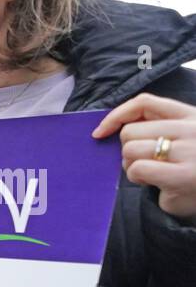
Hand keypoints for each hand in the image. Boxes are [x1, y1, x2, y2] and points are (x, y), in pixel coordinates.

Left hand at [93, 93, 195, 219]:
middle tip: (145, 164)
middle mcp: (192, 128)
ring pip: (130, 149)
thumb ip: (155, 128)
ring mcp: (190, 151)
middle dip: (128, 151)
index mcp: (190, 116)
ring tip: (151, 174)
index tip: (99, 133)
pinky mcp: (184, 176)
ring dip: (131, 166)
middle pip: (130, 131)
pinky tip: (154, 184)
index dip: (116, 116)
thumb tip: (109, 129)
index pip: (144, 103)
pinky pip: (138, 169)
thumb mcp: (179, 138)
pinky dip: (137, 178)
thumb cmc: (189, 171)